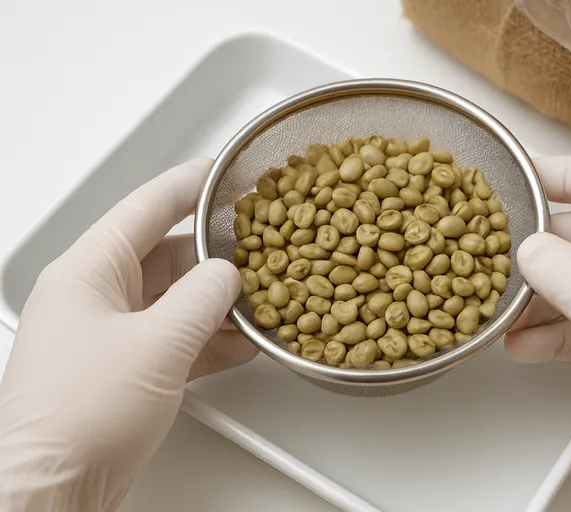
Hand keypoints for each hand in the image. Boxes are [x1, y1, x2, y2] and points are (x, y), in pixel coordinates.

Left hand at [0, 157, 257, 510]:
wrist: (49, 491)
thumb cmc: (79, 415)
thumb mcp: (158, 344)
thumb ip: (203, 298)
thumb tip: (229, 276)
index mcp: (88, 271)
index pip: (146, 207)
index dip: (192, 184)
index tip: (227, 171)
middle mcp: (95, 297)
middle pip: (166, 254)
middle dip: (216, 253)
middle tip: (258, 243)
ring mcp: (110, 336)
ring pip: (175, 300)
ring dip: (217, 302)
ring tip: (261, 296)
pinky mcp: (124, 372)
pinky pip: (175, 340)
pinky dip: (209, 339)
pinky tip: (242, 342)